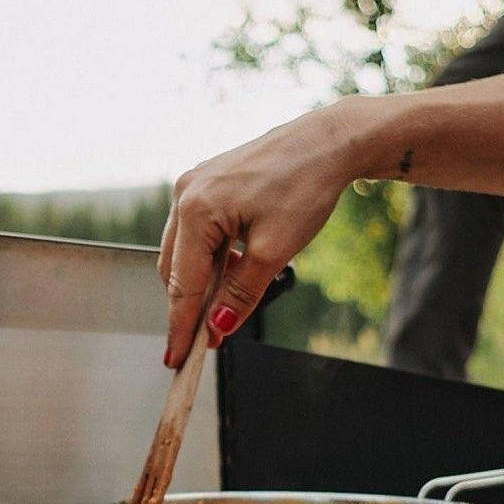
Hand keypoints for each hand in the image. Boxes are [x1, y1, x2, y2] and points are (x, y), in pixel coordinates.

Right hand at [158, 104, 357, 366]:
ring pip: (185, 252)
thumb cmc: (305, 186)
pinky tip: (236, 268)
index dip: (181, 328)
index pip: (182, 285)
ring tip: (230, 305)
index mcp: (196, 210)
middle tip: (210, 341)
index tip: (177, 361)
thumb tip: (217, 327)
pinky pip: (198, 233)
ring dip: (203, 283)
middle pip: (176, 270)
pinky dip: (211, 259)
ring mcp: (194, 186)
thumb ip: (240, 293)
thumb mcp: (274, 251)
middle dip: (191, 308)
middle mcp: (185, 194)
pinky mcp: (207, 184)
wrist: (328, 142)